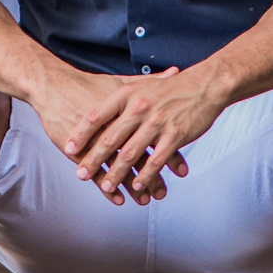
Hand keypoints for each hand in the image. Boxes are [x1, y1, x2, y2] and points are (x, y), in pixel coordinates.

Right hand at [29, 65, 175, 205]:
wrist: (54, 85)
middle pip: (139, 155)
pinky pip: (97, 173)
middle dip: (153, 177)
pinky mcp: (79, 149)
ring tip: (146, 201)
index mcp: (128, 110)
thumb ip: (150, 81)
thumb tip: (175, 71)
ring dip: (133, 187)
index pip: (154, 136)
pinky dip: (109, 189)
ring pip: (120, 168)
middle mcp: (115, 125)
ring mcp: (96, 138)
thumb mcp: (122, 84)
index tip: (182, 169)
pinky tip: (119, 200)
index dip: (168, 153)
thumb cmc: (89, 85)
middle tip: (163, 193)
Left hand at [64, 65, 221, 201]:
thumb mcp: (140, 86)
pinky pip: (156, 160)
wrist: (203, 85)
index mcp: (127, 95)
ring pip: (131, 154)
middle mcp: (139, 108)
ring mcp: (157, 122)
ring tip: (107, 187)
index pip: (97, 116)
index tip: (68, 148)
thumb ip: (120, 101)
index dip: (81, 133)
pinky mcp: (175, 135)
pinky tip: (137, 185)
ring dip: (117, 174)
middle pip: (110, 139)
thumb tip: (95, 113)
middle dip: (93, 160)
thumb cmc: (169, 88)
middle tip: (80, 174)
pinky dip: (145, 175)